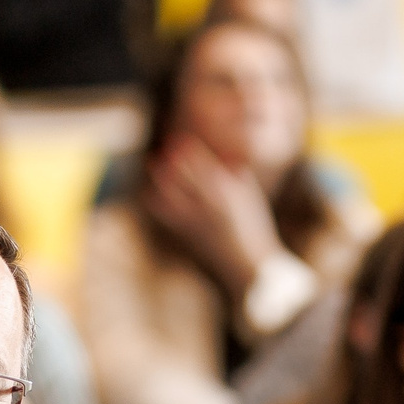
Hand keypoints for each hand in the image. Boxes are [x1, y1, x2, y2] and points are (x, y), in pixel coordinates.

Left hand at [142, 135, 283, 302]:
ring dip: (160, 177)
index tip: (179, 139)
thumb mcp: (249, 194)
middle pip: (183, 177)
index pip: (202, 167)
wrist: (247, 263)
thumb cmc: (252, 224)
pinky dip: (157, 200)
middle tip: (166, 147)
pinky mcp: (186, 234)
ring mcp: (194, 221)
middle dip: (173, 160)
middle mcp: (207, 205)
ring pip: (169, 194)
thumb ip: (234, 171)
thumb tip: (221, 151)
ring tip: (153, 163)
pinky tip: (150, 191)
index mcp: (226, 193)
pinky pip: (166, 214)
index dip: (188, 151)